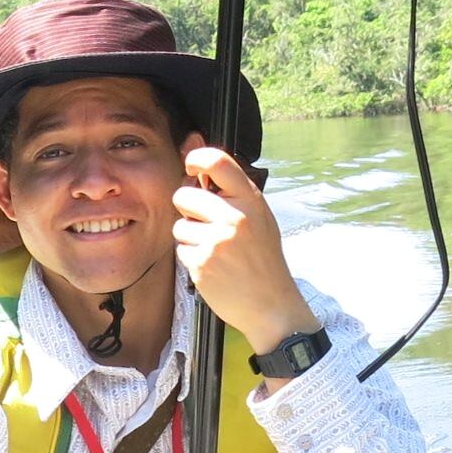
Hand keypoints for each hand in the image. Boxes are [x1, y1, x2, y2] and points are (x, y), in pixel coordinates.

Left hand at [173, 146, 318, 356]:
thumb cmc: (262, 258)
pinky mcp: (202, 264)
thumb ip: (229, 189)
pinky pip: (181, 250)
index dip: (195, 159)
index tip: (191, 167)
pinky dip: (192, 259)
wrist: (271, 304)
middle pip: (183, 195)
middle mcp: (234, 217)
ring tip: (216, 251)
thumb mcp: (258, 217)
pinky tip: (214, 267)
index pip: (217, 161)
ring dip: (191, 238)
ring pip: (180, 226)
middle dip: (188, 209)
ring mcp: (217, 241)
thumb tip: (194, 147)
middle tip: (207, 225)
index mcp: (250, 200)